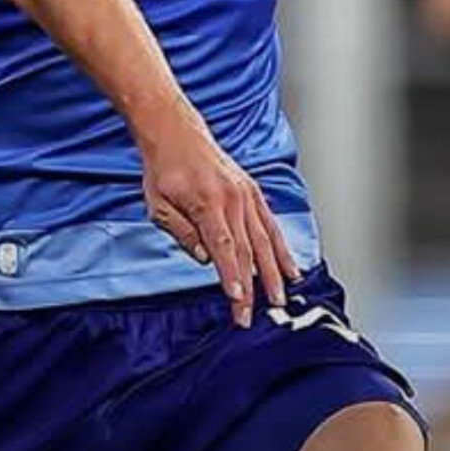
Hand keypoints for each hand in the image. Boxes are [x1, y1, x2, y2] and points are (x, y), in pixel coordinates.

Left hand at [136, 125, 298, 326]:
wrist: (177, 134)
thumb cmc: (164, 170)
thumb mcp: (158, 205)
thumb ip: (182, 233)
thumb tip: (206, 259)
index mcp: (207, 203)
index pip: (223, 247)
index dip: (232, 275)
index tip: (238, 300)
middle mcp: (232, 199)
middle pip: (247, 251)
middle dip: (252, 287)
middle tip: (251, 315)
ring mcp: (246, 196)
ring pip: (265, 241)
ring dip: (274, 274)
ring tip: (279, 300)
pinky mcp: (253, 193)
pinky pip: (271, 226)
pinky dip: (282, 250)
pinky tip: (291, 271)